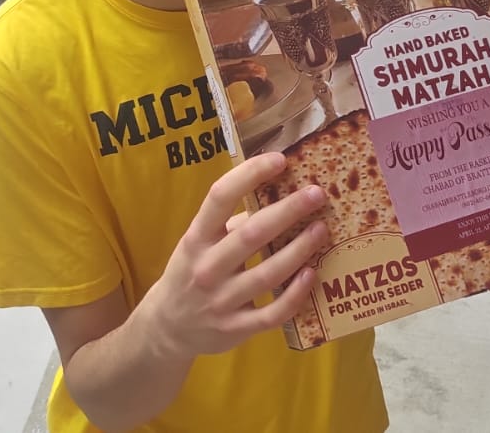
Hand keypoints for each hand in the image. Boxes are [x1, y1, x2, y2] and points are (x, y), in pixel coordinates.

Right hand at [140, 153, 327, 359]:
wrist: (168, 327)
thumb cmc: (191, 273)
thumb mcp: (198, 243)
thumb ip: (230, 223)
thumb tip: (278, 196)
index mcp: (196, 238)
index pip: (220, 197)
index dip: (249, 175)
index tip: (279, 160)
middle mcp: (207, 267)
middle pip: (251, 234)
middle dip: (288, 211)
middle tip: (317, 194)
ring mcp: (221, 301)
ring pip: (267, 274)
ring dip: (299, 250)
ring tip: (322, 229)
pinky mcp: (236, 329)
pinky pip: (272, 313)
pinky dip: (294, 294)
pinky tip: (311, 274)